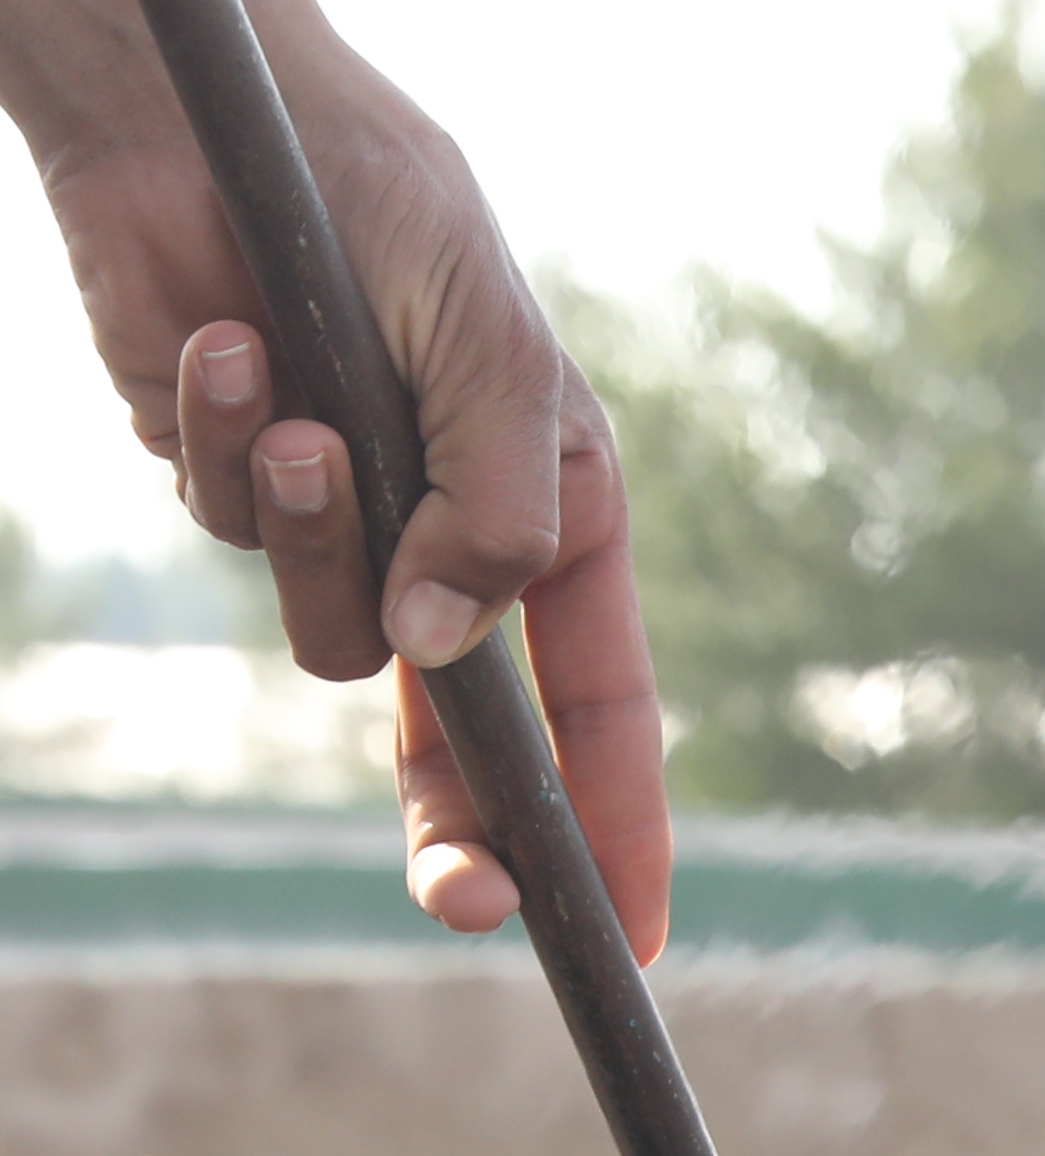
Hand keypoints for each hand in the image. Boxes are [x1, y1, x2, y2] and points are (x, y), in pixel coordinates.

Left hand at [1, 0, 670, 946]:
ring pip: (326, 634)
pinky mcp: (230, 484)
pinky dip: (221, 439)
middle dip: (460, 823)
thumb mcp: (501, 359)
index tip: (622, 935)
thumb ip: (494, 517)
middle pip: (462, 738)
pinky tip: (223, 342)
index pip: (600, 708)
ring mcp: (340, 524)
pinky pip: (225, 527)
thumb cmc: (387, 209)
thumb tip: (437, 652)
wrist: (213, 121)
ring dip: (305, 534)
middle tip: (458, 897)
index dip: (612, 827)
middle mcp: (452, 543)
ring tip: (294, 414)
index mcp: (556, 519)